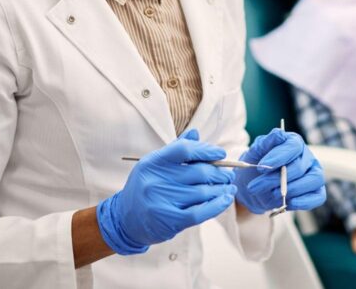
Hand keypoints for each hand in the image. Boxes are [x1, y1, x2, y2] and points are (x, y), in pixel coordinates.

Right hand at [97, 129, 235, 254]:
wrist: (125, 220)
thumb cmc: (146, 187)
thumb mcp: (155, 165)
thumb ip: (176, 150)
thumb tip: (196, 134)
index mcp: (153, 162)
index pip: (185, 149)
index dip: (206, 150)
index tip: (221, 154)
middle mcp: (156, 181)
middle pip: (198, 172)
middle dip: (219, 172)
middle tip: (228, 175)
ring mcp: (162, 201)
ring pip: (202, 192)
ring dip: (221, 189)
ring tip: (229, 187)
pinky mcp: (169, 221)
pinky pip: (200, 212)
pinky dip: (217, 205)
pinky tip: (226, 200)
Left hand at [234, 129, 325, 213]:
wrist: (255, 186)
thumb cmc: (256, 165)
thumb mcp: (255, 153)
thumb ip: (265, 143)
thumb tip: (279, 133)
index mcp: (294, 142)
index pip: (293, 146)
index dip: (279, 156)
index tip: (261, 168)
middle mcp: (307, 156)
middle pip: (299, 167)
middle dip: (276, 179)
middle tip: (255, 186)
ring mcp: (314, 173)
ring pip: (313, 180)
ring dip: (291, 190)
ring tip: (272, 194)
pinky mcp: (316, 191)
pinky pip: (318, 197)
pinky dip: (304, 201)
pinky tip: (288, 203)